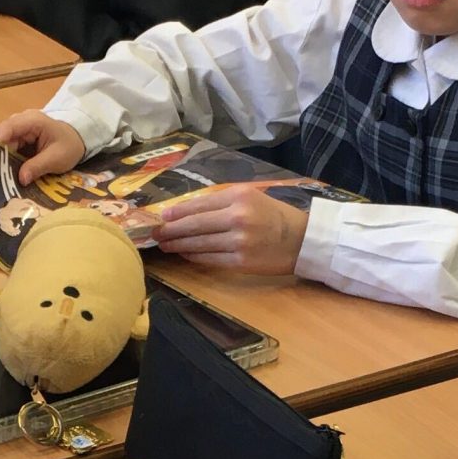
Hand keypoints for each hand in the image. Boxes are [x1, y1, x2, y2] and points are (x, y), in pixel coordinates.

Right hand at [0, 110, 87, 184]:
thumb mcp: (57, 159)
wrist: (76, 141)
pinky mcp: (19, 138)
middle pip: (3, 137)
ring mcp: (19, 129)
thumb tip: (21, 179)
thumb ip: (38, 167)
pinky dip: (9, 160)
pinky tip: (9, 173)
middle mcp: (22, 121)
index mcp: (33, 120)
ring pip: (4, 144)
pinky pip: (9, 149)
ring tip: (1, 176)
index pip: (9, 127)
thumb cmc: (69, 146)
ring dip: (3, 160)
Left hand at [151, 185, 308, 274]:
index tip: (162, 217)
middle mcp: (237, 217)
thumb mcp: (252, 198)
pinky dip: (194, 256)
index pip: (199, 205)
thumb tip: (187, 211)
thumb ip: (222, 202)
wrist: (302, 240)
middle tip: (154, 234)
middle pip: (194, 225)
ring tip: (165, 245)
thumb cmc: (275, 216)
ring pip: (198, 243)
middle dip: (170, 230)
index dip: (177, 212)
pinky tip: (185, 254)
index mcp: (239, 196)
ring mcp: (238, 241)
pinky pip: (209, 259)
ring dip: (178, 245)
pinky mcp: (240, 262)